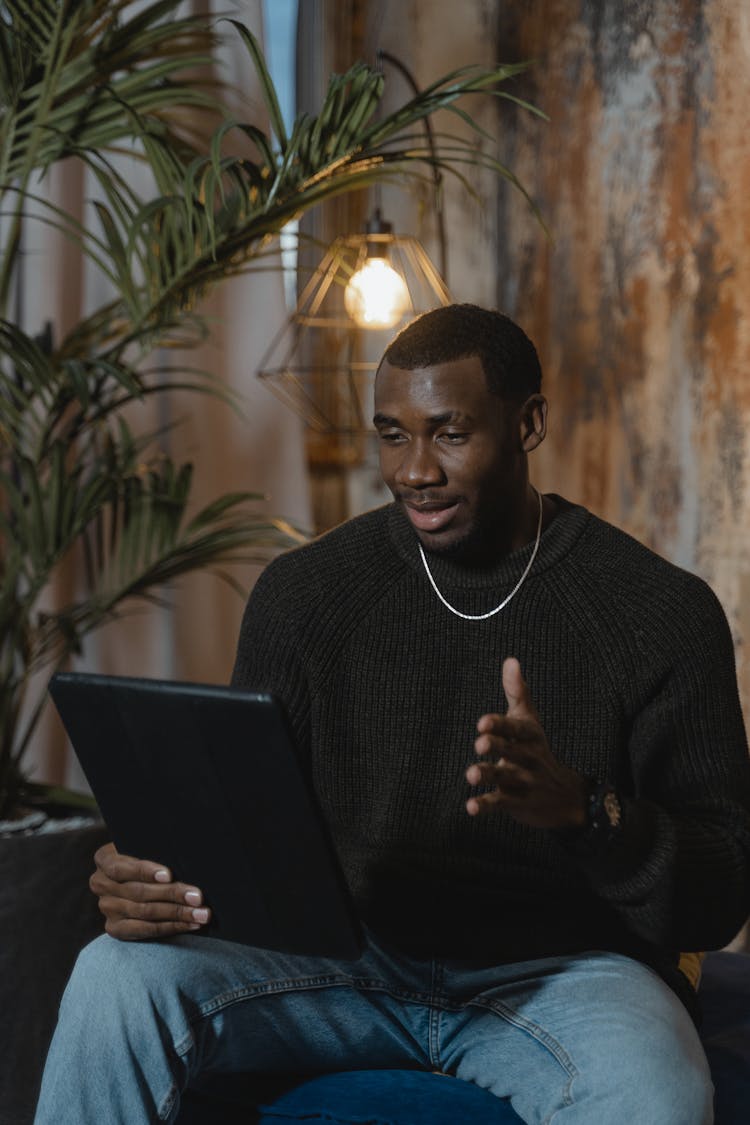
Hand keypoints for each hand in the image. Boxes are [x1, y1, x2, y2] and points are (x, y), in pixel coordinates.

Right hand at [90, 842, 211, 940]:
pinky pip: (144, 930)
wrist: (137, 872)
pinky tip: (190, 924)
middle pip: (138, 892)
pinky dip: (171, 927)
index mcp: (104, 859)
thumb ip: (156, 846)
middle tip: (198, 897)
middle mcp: (101, 884)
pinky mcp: (115, 928)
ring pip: (145, 912)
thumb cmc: (148, 852)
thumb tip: (184, 852)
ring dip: (177, 914)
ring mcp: (107, 907)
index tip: (169, 875)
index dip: (145, 872)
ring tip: (201, 913)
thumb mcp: (146, 843)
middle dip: (172, 894)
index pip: (121, 868)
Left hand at [465, 657, 587, 829]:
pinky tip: (470, 807)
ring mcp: (524, 782)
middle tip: (479, 742)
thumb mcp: (529, 720)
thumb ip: (517, 692)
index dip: (500, 725)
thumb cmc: (536, 749)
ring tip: (471, 774)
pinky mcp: (516, 803)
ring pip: (505, 778)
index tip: (482, 722)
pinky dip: (486, 805)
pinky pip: (501, 804)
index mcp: (530, 736)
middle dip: (497, 747)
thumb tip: (510, 659)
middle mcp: (529, 758)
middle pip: (512, 751)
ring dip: (488, 775)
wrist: (564, 796)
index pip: (516, 728)